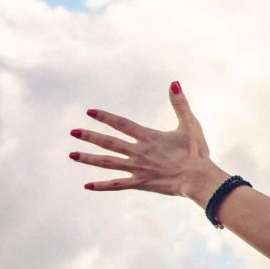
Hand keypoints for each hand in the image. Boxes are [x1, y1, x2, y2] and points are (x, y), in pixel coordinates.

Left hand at [69, 81, 225, 198]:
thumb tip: (174, 83)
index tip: (90, 112)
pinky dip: (102, 185)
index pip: (122, 124)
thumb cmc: (196, 151)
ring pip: (107, 162)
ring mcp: (137, 168)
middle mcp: (139, 152)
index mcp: (149, 137)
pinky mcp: (140, 182)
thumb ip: (180, 104)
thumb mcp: (190, 125)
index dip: (105, 117)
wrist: (198, 178)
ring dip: (88, 158)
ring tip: (71, 154)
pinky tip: (87, 185)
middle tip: (72, 132)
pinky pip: (117, 184)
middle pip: (109, 143)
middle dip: (89, 136)